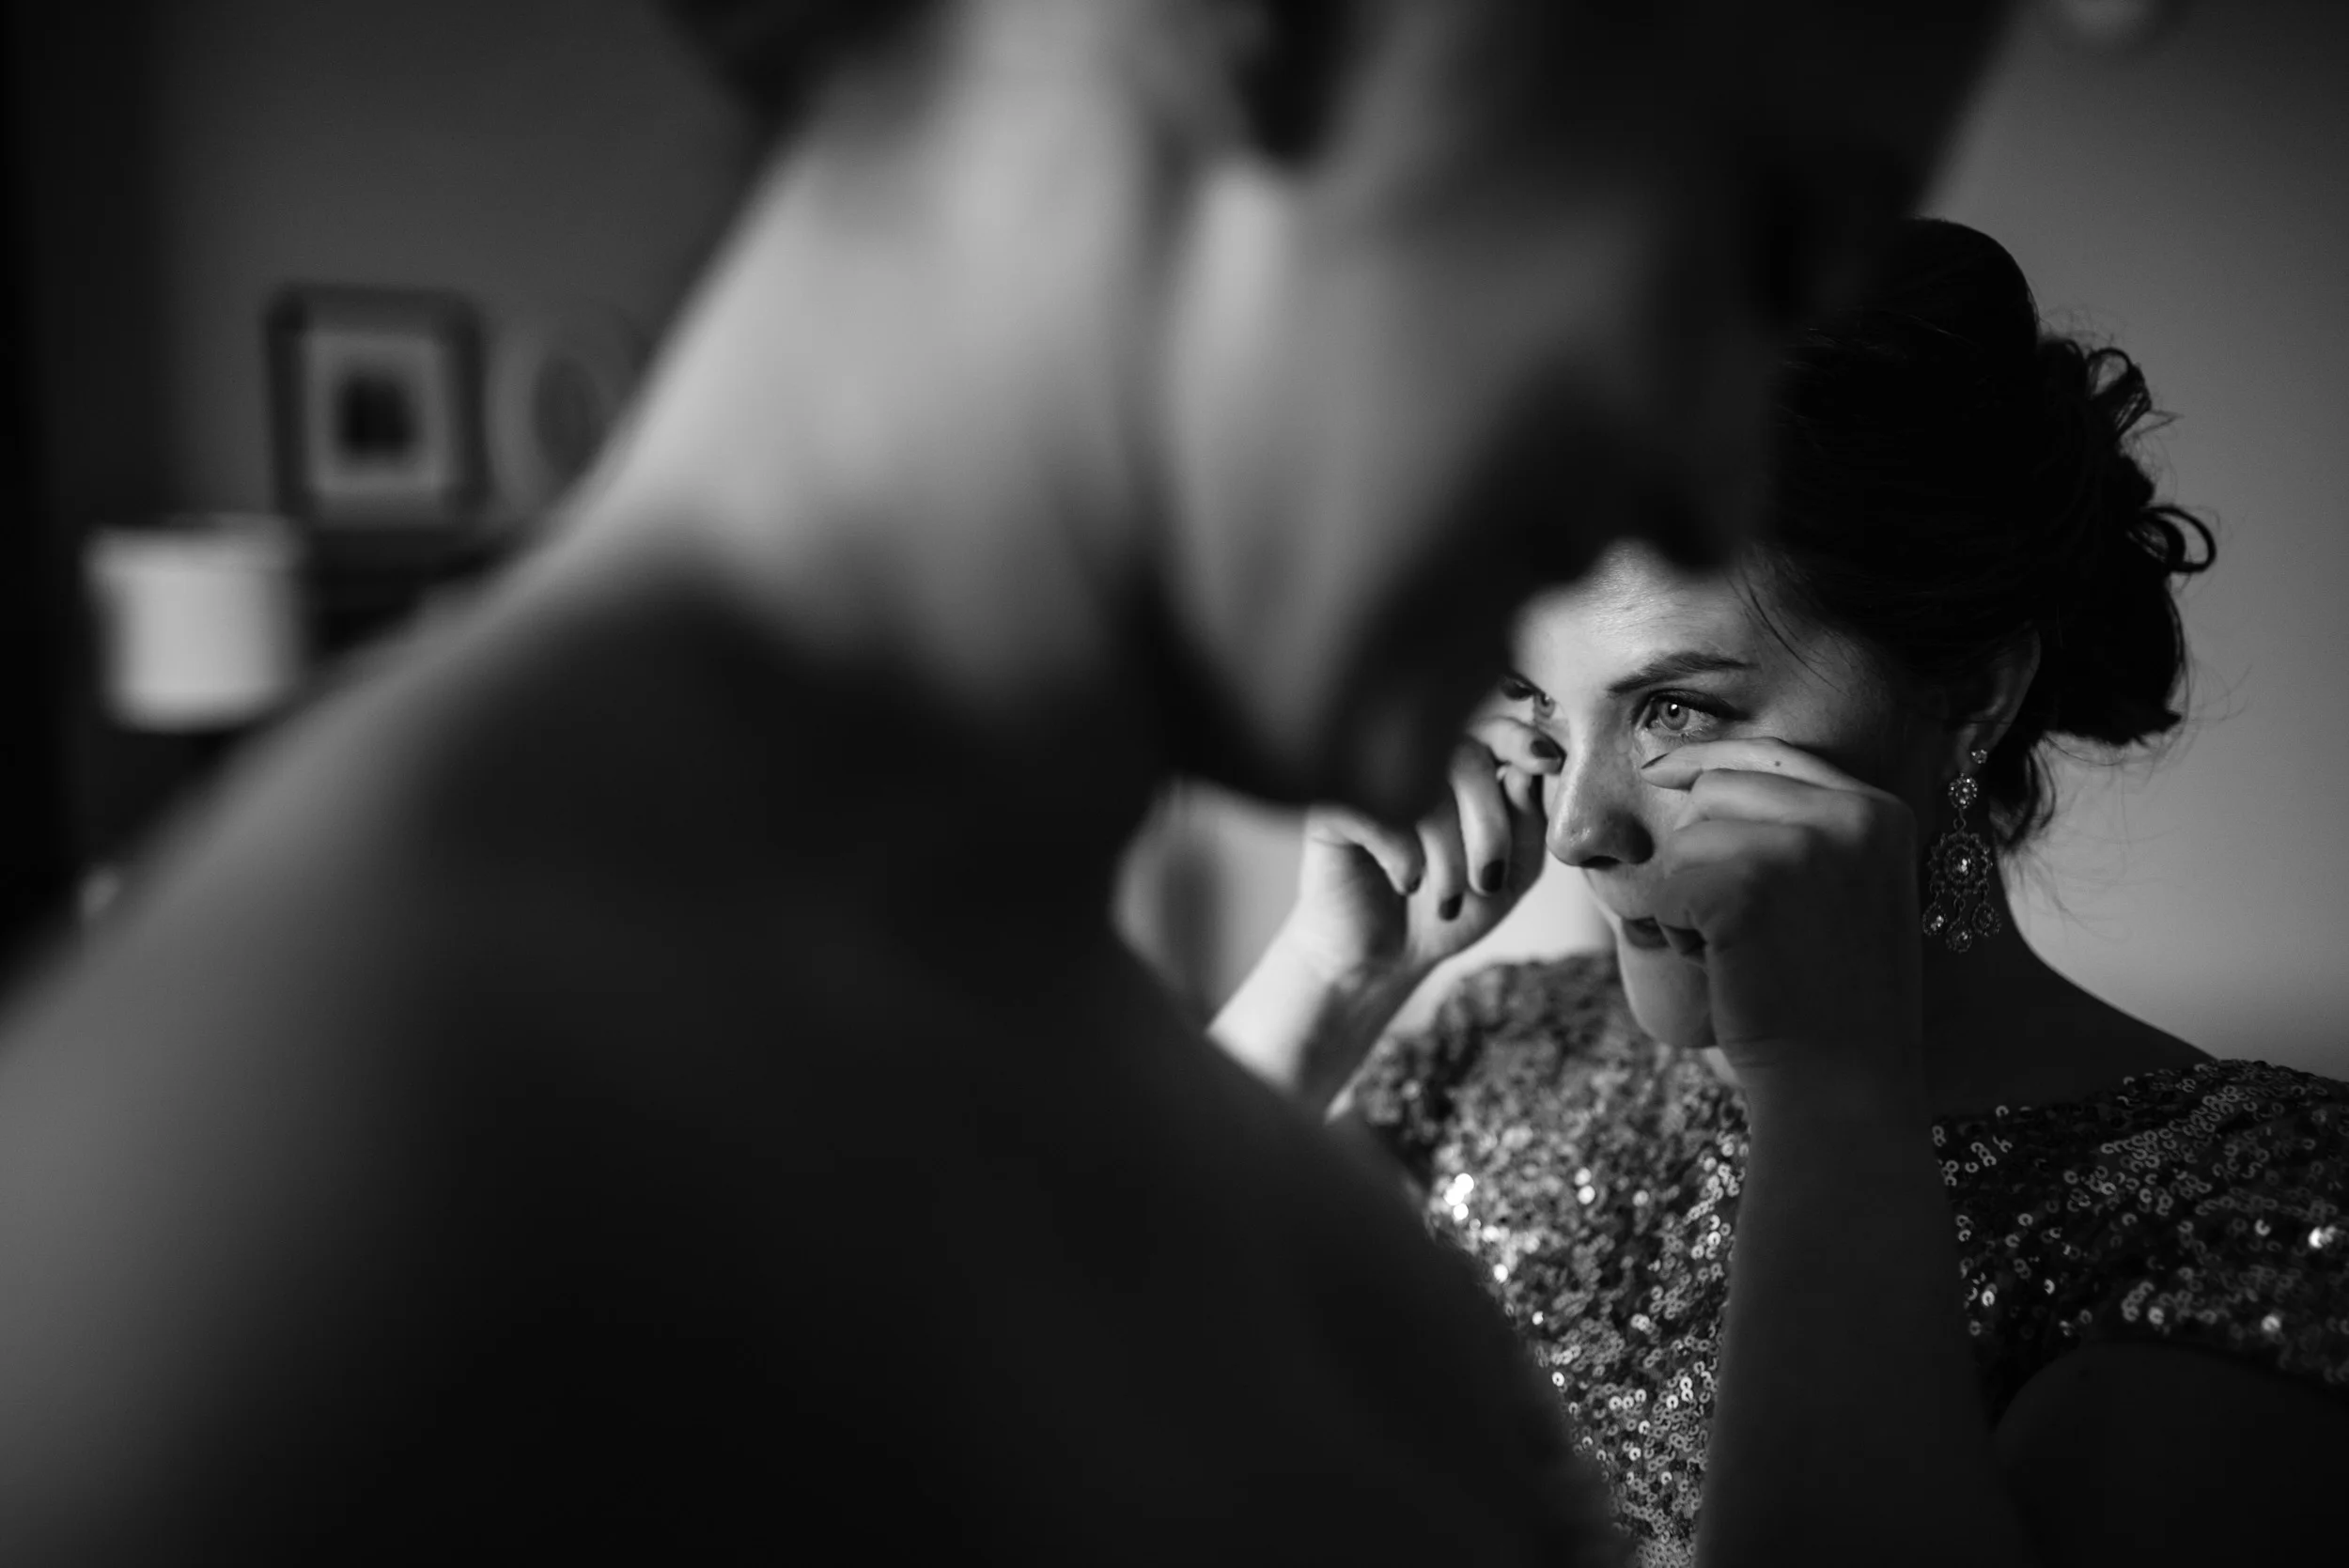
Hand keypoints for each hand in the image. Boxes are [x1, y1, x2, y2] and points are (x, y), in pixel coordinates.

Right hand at [1285, 714, 1560, 994]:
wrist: (1384, 958)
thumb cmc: (1451, 912)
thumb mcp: (1512, 876)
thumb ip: (1530, 823)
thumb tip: (1528, 769)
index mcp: (1462, 770)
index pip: (1492, 729)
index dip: (1521, 739)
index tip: (1547, 762)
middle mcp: (1413, 764)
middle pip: (1464, 755)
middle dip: (1490, 826)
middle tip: (1487, 881)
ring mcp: (1370, 781)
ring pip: (1423, 786)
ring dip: (1449, 855)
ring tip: (1448, 901)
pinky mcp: (1332, 810)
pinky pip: (1377, 812)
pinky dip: (1404, 856)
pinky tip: (1406, 884)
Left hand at [1640, 739, 1925, 1110]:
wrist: (1844, 1081)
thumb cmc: (1832, 996)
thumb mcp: (1845, 890)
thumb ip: (1800, 827)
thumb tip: (1696, 771)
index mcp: (1879, 812)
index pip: (1773, 753)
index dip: (1706, 762)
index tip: (1659, 771)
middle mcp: (1848, 816)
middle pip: (1718, 789)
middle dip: (1700, 853)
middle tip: (1739, 922)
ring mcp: (1799, 848)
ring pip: (1686, 841)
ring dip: (1689, 899)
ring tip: (1738, 951)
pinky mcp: (1745, 888)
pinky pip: (1668, 888)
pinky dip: (1677, 932)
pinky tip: (1722, 967)